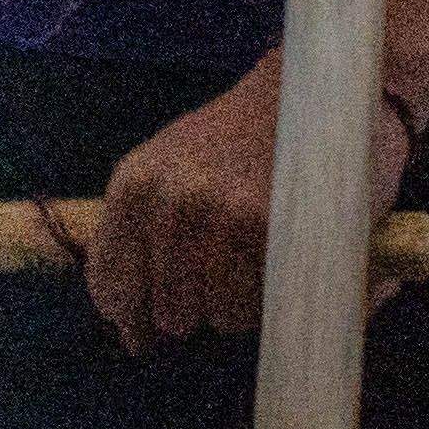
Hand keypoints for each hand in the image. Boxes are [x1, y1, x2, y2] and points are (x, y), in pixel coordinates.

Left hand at [79, 50, 417, 357]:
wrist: (318, 87)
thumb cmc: (243, 139)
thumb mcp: (173, 171)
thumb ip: (143, 243)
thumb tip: (133, 341)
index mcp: (135, 185)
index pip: (111, 288)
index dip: (135, 316)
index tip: (154, 325)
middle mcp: (172, 201)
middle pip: (170, 315)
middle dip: (200, 304)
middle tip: (231, 262)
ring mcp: (225, 216)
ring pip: (221, 316)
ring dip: (244, 302)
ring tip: (262, 254)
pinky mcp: (276, 231)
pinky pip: (265, 307)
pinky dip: (279, 297)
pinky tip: (287, 256)